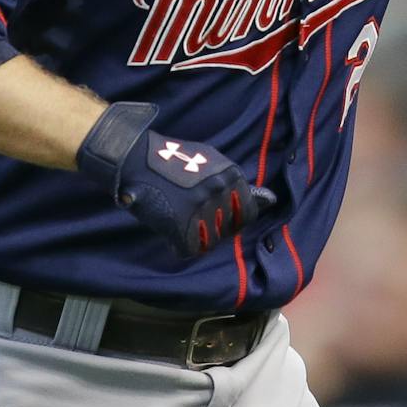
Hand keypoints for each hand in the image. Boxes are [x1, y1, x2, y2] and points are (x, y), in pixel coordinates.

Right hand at [76, 101, 277, 258]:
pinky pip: (189, 248)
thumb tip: (271, 200)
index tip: (219, 217)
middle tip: (195, 220)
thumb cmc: (172, 158)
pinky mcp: (181, 223)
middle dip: (214, 229)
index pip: (248, 213)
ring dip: (196, 237)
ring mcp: (202, 207)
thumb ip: (236, 182)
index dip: (233, 219)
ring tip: (181, 222)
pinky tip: (171, 231)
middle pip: (228, 229)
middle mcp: (221, 191)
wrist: (135, 158)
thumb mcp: (210, 161)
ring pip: (210, 242)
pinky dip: (179, 244)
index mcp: (232, 175)